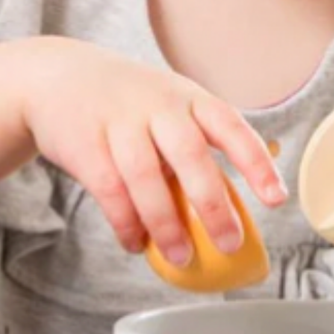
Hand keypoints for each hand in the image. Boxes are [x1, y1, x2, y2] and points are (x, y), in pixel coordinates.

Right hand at [18, 38, 285, 265]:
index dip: (256, 163)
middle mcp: (158, 105)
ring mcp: (119, 123)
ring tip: (182, 257)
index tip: (277, 199)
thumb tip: (246, 189)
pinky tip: (137, 243)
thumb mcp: (171, 102)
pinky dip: (126, 223)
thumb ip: (201, 140)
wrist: (57, 77)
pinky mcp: (86, 144)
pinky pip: (110, 191)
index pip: (231, 127)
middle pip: (190, 155)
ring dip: (166, 223)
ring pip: (147, 178)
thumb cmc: (129, 101)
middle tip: (229, 243)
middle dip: (213, 204)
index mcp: (189, 97)